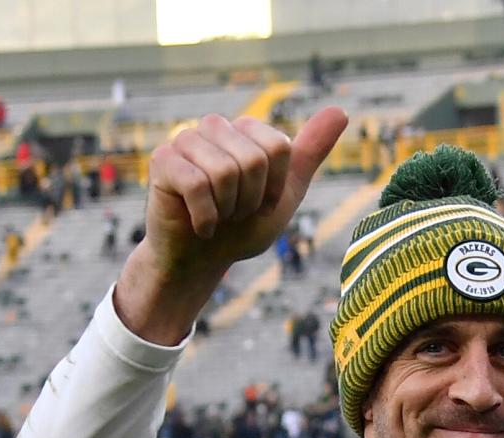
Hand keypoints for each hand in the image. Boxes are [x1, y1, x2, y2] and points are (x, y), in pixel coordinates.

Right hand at [116, 107, 348, 343]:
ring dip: (227, 209)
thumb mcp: (285, 193)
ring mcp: (185, 140)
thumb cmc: (242, 228)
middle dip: (251, 200)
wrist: (203, 261)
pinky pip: (196, 185)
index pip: (279, 147)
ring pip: (225, 171)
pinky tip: (200, 225)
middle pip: (254, 159)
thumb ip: (309, 153)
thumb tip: (340, 110)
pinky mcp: (162, 161)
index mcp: (245, 131)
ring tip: (218, 215)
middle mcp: (214, 127)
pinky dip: (205, 218)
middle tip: (235, 213)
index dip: (275, 187)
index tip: (261, 203)